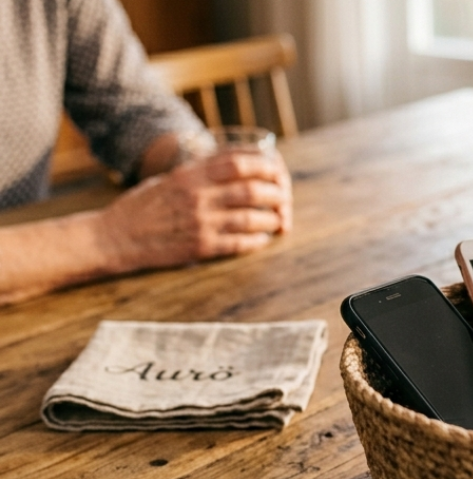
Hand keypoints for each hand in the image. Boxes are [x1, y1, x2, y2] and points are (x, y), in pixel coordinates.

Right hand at [96, 150, 292, 271]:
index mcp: (190, 175)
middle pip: (252, 189)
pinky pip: (240, 243)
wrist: (113, 237)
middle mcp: (197, 196)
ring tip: (279, 221)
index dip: (265, 165)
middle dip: (276, 194)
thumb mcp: (169, 179)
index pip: (238, 162)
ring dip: (272, 219)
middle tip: (283, 199)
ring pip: (251, 218)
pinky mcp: (200, 247)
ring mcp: (200, 222)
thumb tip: (236, 165)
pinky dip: (258, 240)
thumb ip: (200, 172)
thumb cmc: (142, 206)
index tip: (277, 170)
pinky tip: (264, 239)